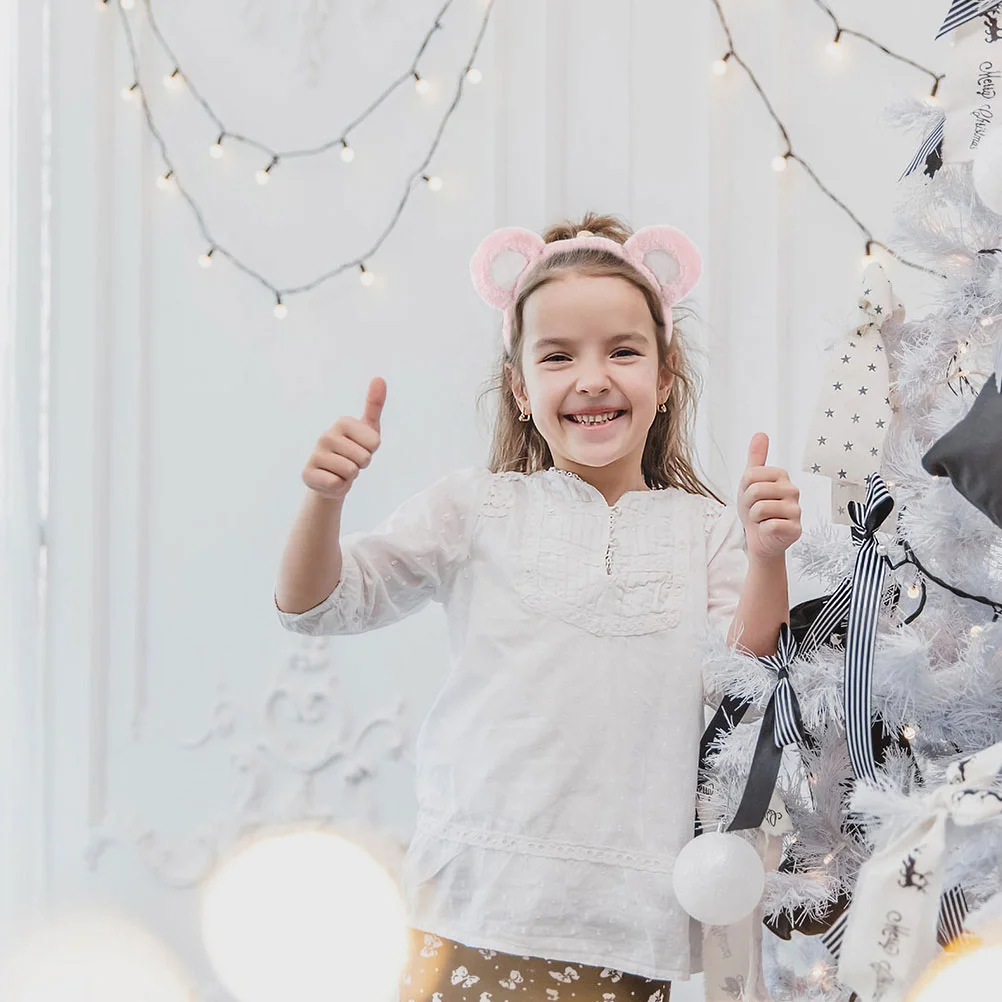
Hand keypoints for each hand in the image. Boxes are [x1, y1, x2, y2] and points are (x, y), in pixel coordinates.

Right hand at [302, 377, 384, 501]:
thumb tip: (379, 378)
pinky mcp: (307, 473)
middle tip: (351, 462)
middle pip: (364, 458)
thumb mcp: (368, 430)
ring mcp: (315, 454)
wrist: (333, 479)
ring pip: (351, 471)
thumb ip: (374, 405)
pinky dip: (338, 486)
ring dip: (350, 476)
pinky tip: (331, 481)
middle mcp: (326, 435)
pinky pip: (336, 483)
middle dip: (361, 465)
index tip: (361, 448)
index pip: (375, 442)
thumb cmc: (353, 452)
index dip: (372, 451)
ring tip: (341, 471)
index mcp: (342, 423)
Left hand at [737, 432, 801, 561]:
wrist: (759, 537)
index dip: (743, 489)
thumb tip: (761, 434)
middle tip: (755, 510)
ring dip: (754, 518)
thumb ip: (756, 458)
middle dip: (748, 504)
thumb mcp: (750, 482)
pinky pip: (770, 526)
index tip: (750, 496)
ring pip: (760, 508)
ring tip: (762, 519)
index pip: (750, 475)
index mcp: (781, 476)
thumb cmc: (755, 509)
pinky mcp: (795, 528)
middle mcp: (792, 490)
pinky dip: (763, 530)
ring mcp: (796, 510)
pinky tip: (769, 530)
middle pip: (755, 491)